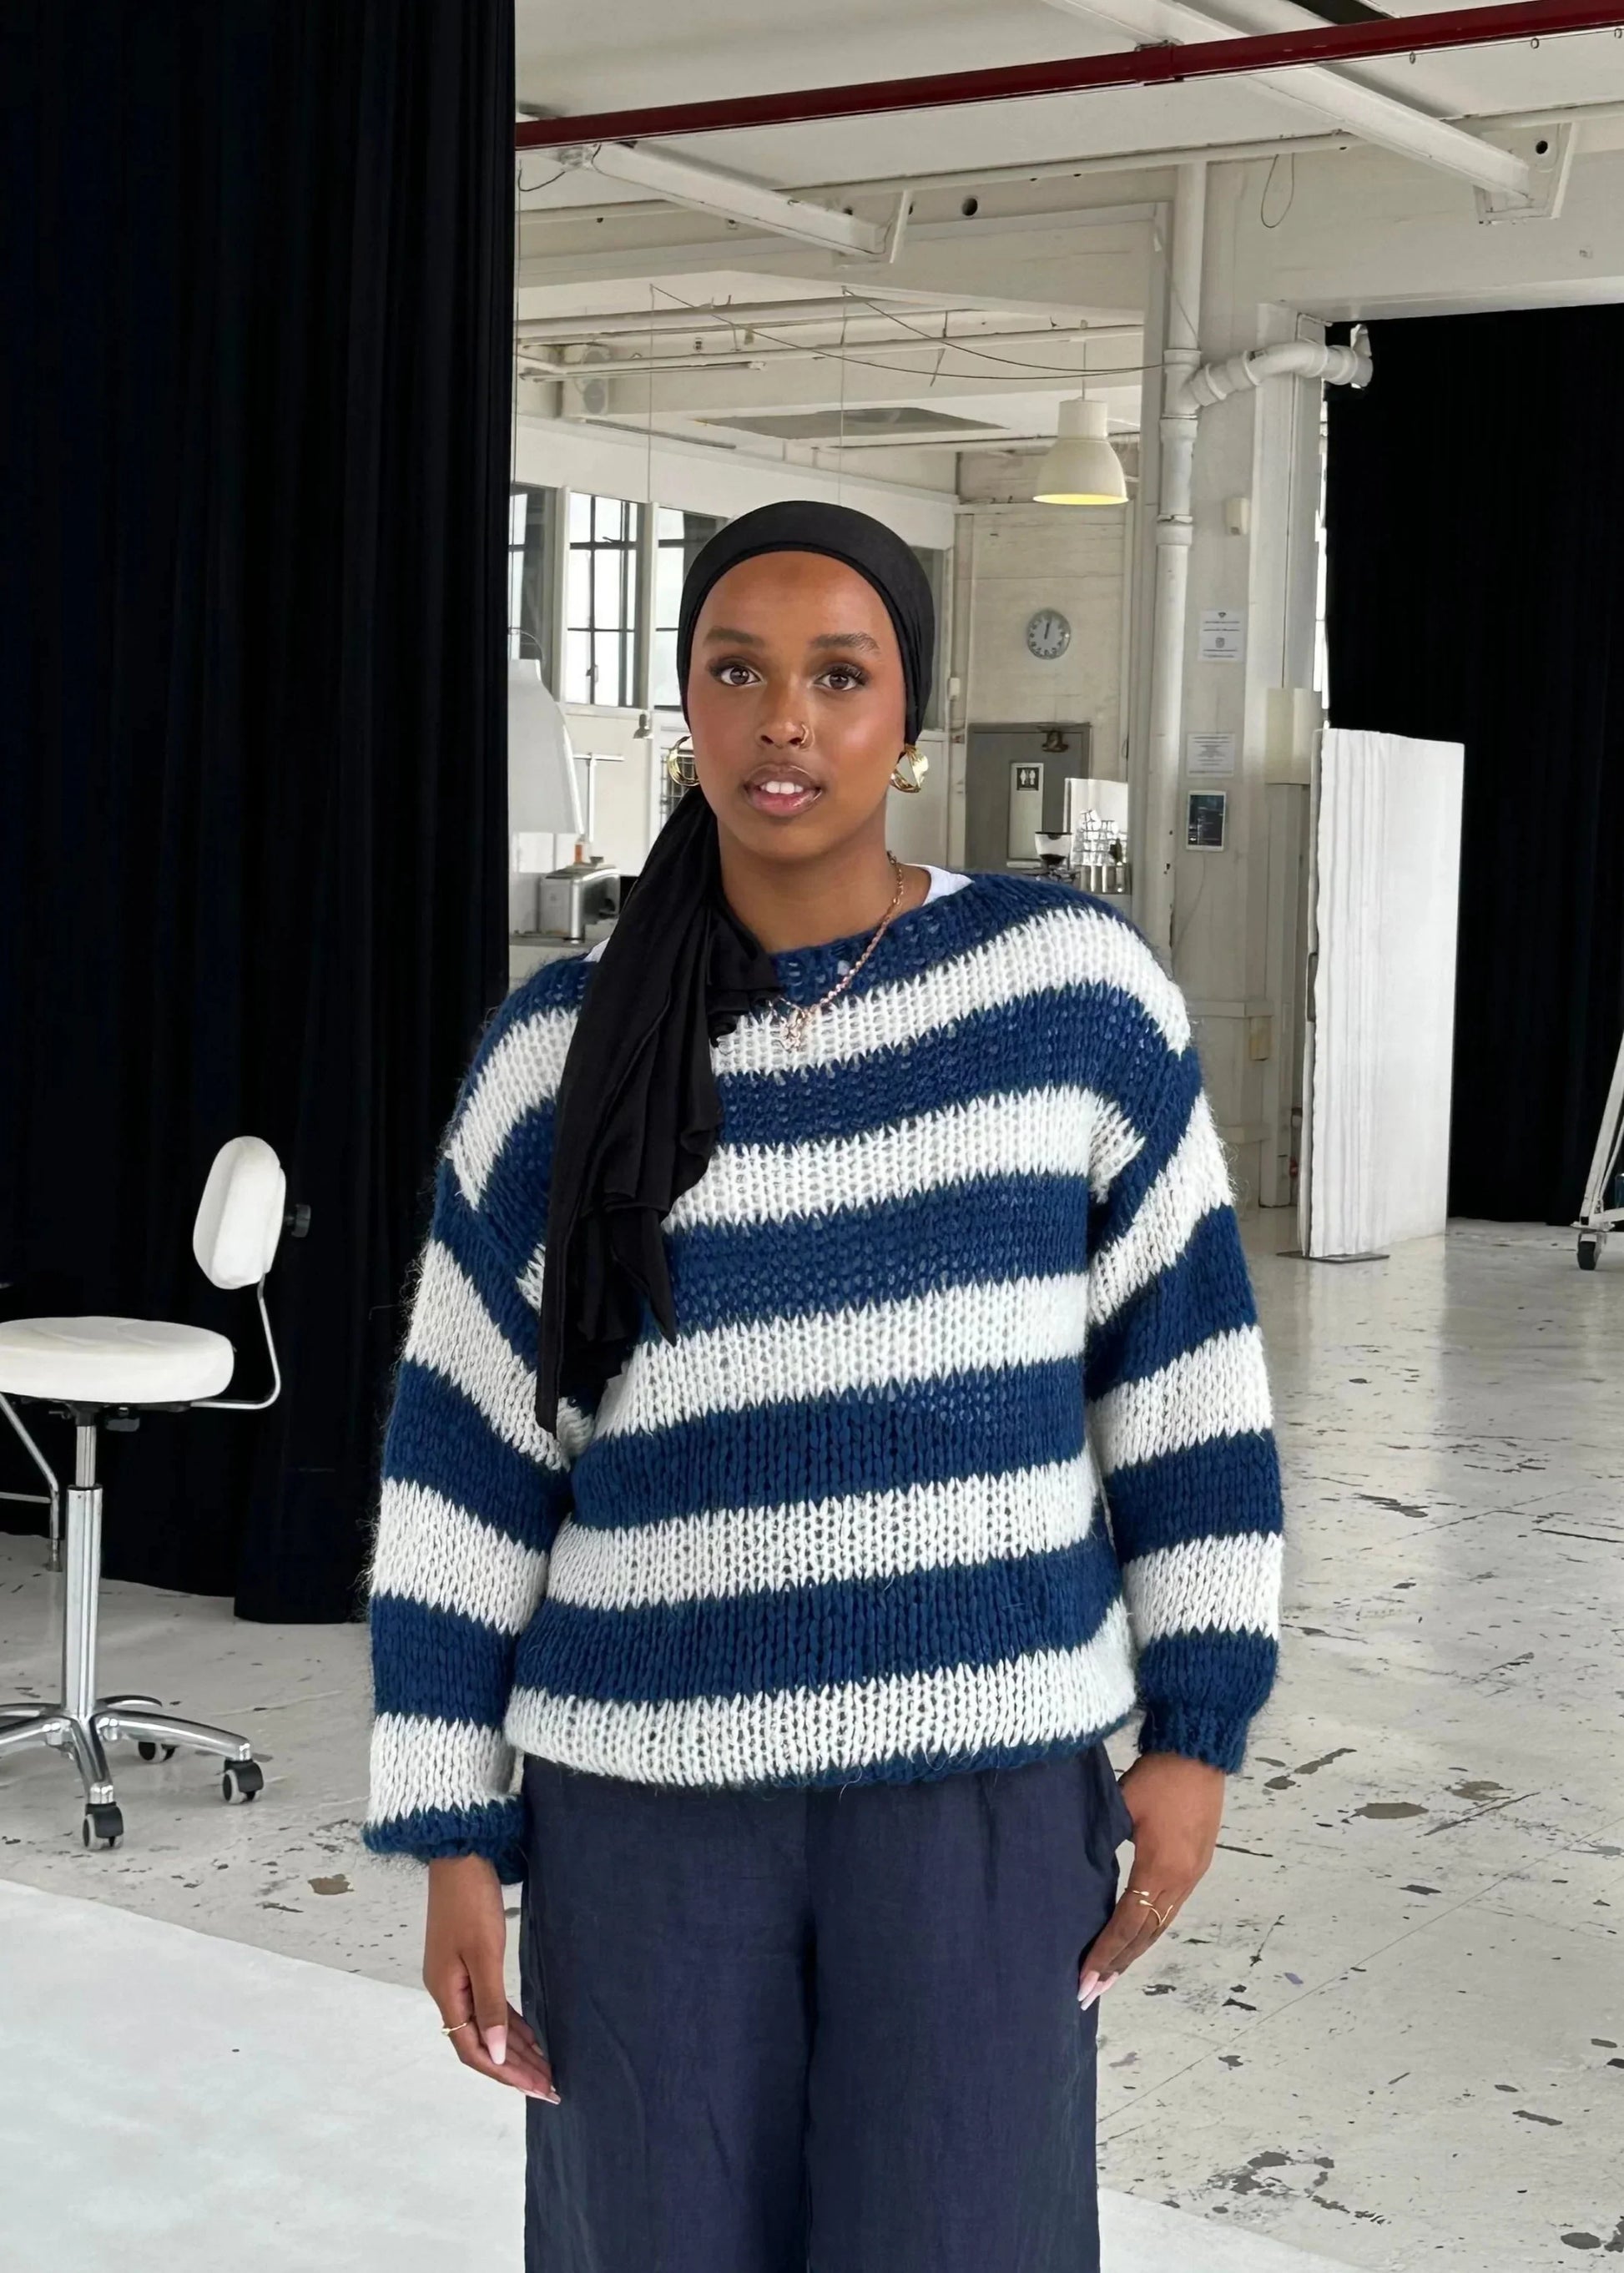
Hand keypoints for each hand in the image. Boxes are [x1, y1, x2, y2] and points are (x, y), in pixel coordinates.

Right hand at [424, 1854, 559, 2101]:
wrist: (459, 1854)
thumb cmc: (471, 1899)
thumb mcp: (484, 1953)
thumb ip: (489, 2005)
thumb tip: (496, 2054)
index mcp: (446, 1993)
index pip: (473, 2051)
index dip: (504, 2073)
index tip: (536, 2088)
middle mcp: (448, 1991)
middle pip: (481, 2043)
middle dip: (515, 2067)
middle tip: (550, 2086)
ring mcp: (457, 1978)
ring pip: (487, 2026)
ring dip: (515, 2048)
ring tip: (545, 2069)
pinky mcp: (468, 1963)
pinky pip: (490, 2005)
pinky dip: (510, 2023)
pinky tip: (531, 2035)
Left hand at [1078, 1751, 1225, 2008]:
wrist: (1200, 1752)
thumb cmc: (1159, 1775)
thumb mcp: (1122, 1803)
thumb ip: (1100, 1837)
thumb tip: (1076, 1866)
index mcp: (1160, 1868)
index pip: (1127, 1923)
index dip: (1105, 1952)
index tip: (1084, 1978)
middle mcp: (1181, 1880)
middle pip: (1146, 1935)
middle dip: (1117, 1964)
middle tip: (1090, 1992)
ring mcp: (1192, 1875)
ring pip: (1160, 1925)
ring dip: (1134, 1952)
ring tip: (1109, 1976)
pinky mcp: (1196, 1865)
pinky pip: (1170, 1910)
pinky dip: (1149, 1930)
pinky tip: (1134, 1939)